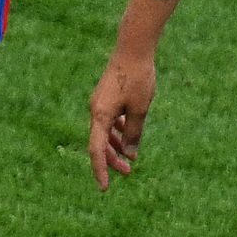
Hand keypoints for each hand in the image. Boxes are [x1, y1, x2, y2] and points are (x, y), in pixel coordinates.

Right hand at [87, 46, 157, 186]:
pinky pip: (108, 121)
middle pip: (100, 143)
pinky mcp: (106, 97)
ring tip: (132, 157)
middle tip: (129, 172)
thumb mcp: (140, 110)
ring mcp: (100, 103)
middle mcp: (96, 110)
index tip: (105, 188)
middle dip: (113, 160)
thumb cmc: (138, 78)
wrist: (133, 49)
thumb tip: (129, 154)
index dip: (100, 170)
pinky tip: (129, 134)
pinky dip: (117, 131)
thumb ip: (133, 133)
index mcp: (100, 115)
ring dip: (116, 146)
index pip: (97, 150)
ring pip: (104, 132)